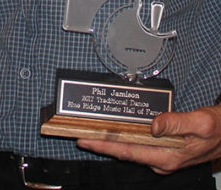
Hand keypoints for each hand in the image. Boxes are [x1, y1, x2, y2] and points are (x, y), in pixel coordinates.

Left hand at [78, 104, 220, 173]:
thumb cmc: (217, 129)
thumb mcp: (200, 124)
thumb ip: (176, 123)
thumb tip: (154, 125)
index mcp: (167, 158)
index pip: (129, 152)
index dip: (105, 146)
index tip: (86, 140)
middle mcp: (162, 161)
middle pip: (125, 152)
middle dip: (102, 145)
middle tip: (79, 136)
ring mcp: (162, 157)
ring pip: (131, 150)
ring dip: (112, 142)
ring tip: (91, 132)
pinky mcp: (164, 151)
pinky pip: (139, 146)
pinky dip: (125, 139)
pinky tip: (115, 131)